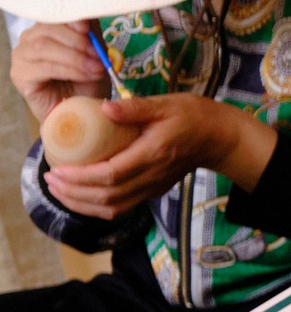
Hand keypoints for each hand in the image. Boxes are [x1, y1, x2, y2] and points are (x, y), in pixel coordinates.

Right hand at [11, 23, 110, 119]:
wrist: (80, 111)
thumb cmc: (87, 81)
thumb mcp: (95, 54)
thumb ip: (91, 35)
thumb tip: (88, 17)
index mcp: (46, 28)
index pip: (53, 15)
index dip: (70, 18)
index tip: (87, 27)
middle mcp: (29, 39)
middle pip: (46, 29)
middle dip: (77, 42)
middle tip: (98, 56)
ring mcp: (21, 57)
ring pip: (44, 47)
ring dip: (74, 57)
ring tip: (96, 68)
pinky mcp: (20, 75)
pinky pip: (44, 67)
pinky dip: (69, 70)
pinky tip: (86, 76)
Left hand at [42, 96, 276, 218]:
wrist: (220, 138)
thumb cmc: (194, 116)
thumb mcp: (165, 104)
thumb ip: (134, 108)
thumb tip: (103, 108)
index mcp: (153, 154)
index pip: (111, 175)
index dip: (80, 177)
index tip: (57, 169)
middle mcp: (152, 177)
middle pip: (107, 197)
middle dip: (73, 192)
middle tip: (49, 178)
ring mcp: (153, 187)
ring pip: (113, 208)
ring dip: (81, 203)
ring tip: (58, 189)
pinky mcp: (153, 190)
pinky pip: (121, 207)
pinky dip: (96, 207)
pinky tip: (80, 196)